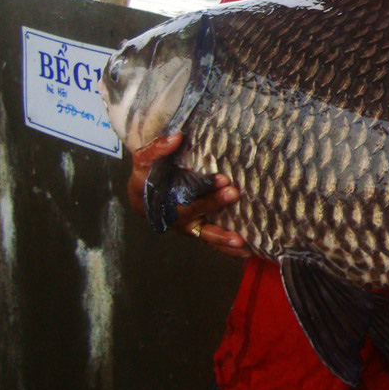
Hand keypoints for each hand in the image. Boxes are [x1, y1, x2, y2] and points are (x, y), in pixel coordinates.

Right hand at [127, 133, 250, 257]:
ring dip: (223, 240)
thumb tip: (177, 137)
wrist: (142, 195)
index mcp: (165, 199)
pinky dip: (227, 250)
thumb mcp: (144, 160)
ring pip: (206, 236)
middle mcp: (177, 217)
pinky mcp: (199, 232)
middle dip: (215, 204)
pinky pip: (212, 243)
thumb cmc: (146, 175)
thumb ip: (158, 149)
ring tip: (242, 243)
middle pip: (197, 213)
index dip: (205, 188)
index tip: (223, 178)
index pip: (186, 194)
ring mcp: (189, 227)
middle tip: (234, 193)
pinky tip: (246, 253)